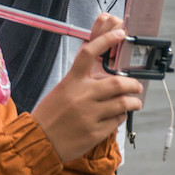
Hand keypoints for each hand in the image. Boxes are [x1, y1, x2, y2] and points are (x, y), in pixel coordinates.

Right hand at [30, 14, 144, 162]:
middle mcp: (81, 96)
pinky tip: (119, 115)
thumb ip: (81, 77)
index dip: (106, 39)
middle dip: (132, 83)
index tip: (120, 33)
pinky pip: (117, 120)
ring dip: (133, 101)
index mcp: (71, 81)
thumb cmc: (51, 114)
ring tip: (134, 102)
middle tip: (136, 86)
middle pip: (116, 82)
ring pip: (122, 103)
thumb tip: (100, 61)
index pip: (89, 53)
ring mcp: (89, 115)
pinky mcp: (94, 132)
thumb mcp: (63, 89)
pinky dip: (122, 116)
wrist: (38, 141)